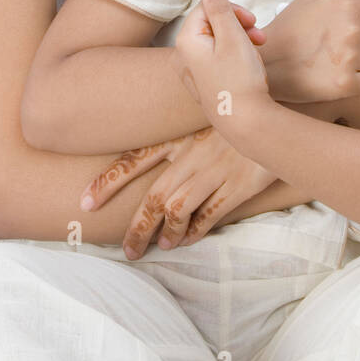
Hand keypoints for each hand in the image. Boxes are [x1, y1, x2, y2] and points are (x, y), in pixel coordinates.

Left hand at [79, 126, 278, 257]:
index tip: (85, 204)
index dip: (108, 182)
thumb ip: (178, 132)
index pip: (134, 159)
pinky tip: (188, 240)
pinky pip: (211, 213)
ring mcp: (215, 170)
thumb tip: (155, 152)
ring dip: (167, 232)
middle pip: (155, 196)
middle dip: (137, 226)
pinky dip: (197, 230)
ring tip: (161, 246)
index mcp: (178, 137)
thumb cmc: (235, 110)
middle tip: (128, 250)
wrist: (274, 109)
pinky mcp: (239, 184)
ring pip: (179, 208)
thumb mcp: (200, 113)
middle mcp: (192, 154)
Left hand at [173, 0, 271, 128]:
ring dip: (239, 39)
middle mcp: (183, 56)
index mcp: (186, 41)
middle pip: (210, 24)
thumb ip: (221, 9)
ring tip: (257, 50)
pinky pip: (216, 59)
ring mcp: (192, 72)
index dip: (233, 10)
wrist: (245, 123)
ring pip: (216, 41)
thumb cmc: (240, 80)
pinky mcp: (203, 84)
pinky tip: (247, 65)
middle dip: (237, 25)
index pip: (207, 8)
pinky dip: (233, 56)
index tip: (253, 21)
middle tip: (259, 36)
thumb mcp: (233, 37)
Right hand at [259, 0, 359, 102]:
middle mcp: (351, 27)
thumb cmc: (288, 30)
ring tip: (330, 61)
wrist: (266, 63)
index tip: (355, 27)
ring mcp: (350, 56)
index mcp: (346, 2)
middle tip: (335, 46)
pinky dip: (355, 84)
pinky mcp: (346, 83)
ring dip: (356, 63)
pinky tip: (333, 77)